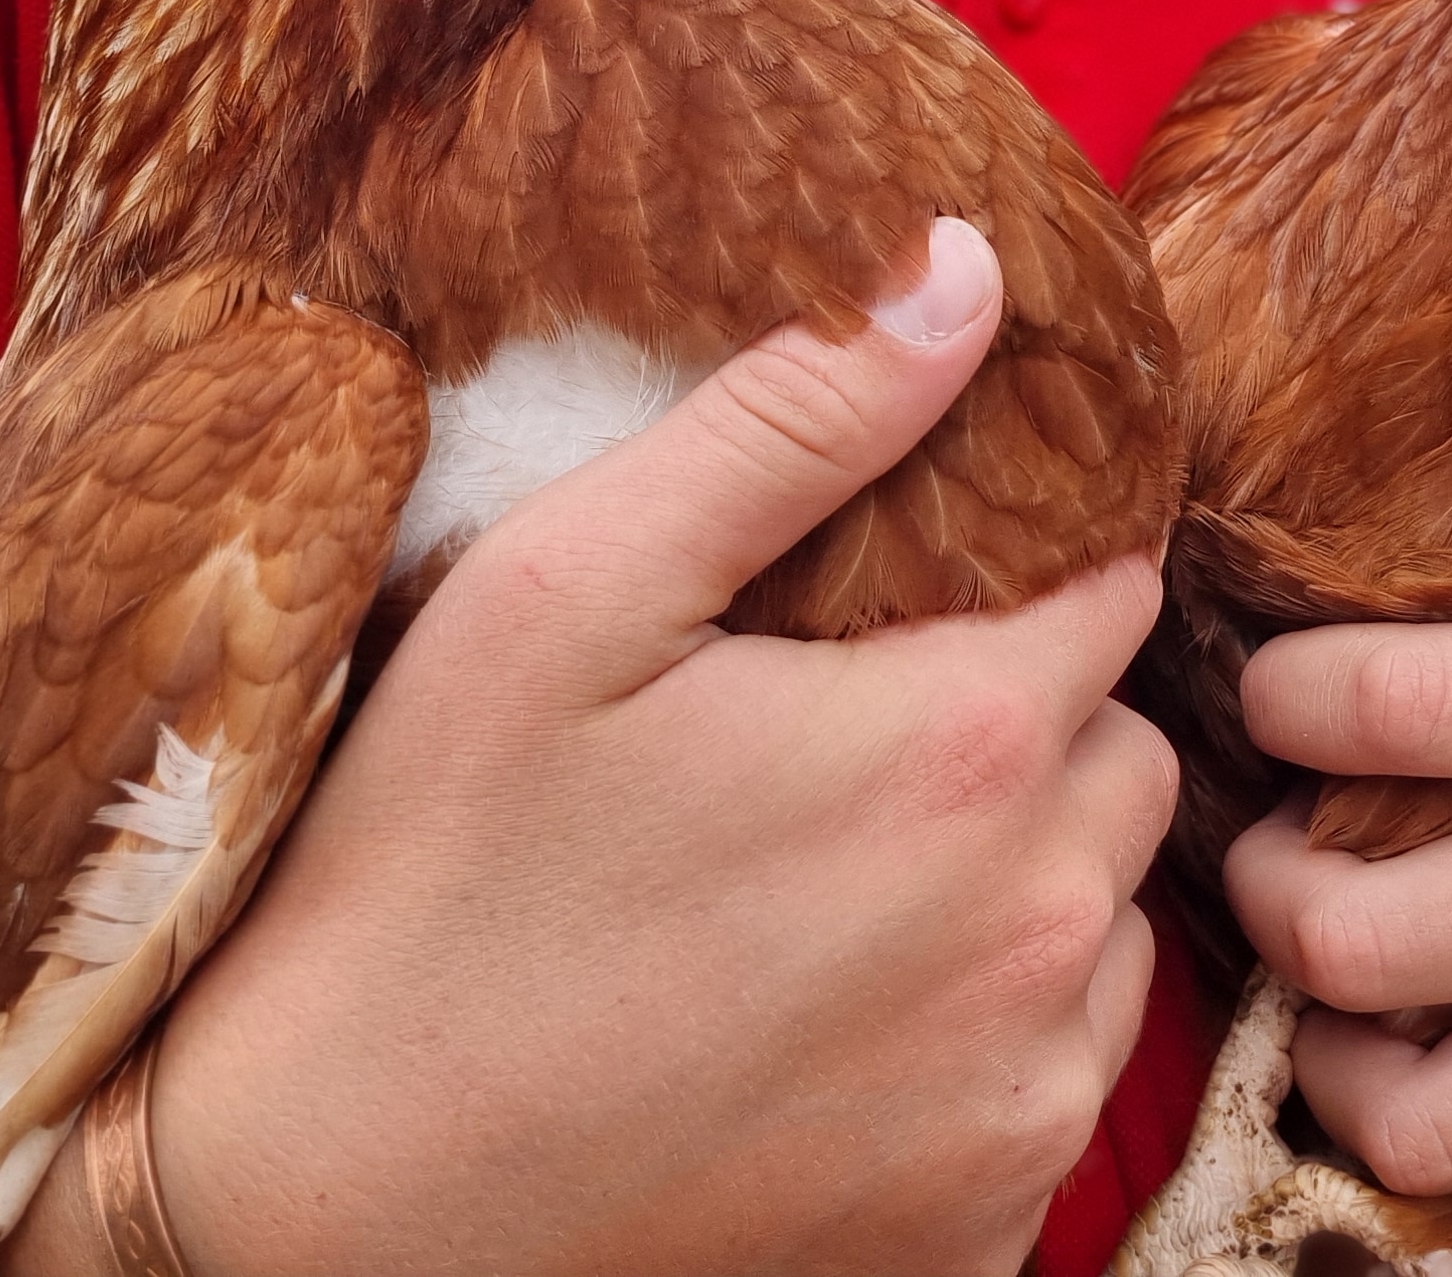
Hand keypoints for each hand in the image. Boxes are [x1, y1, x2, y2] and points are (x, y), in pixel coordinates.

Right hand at [107, 219, 1176, 1276]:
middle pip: (1124, 759)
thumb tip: (969, 271)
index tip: (906, 597)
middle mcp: (1038, 929)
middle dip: (1021, 730)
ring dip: (1013, 892)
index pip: (1115, 590)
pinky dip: (977, 1049)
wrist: (327, 1213)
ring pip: (1104, 926)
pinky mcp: (987, 1234)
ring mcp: (1024, 1101)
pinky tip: (819, 1035)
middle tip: (836, 749)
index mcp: (963, 749)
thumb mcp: (568, 596)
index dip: (1021, 573)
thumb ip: (795, 420)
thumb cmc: (426, 884)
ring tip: (819, 897)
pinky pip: (1050, 1084)